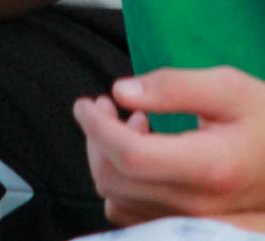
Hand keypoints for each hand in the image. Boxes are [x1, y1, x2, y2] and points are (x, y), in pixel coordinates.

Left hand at [76, 67, 264, 226]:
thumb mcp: (228, 87)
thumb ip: (172, 86)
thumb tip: (120, 91)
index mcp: (208, 166)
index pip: (130, 155)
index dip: (97, 127)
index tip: (85, 102)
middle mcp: (197, 206)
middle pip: (115, 179)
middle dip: (97, 137)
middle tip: (108, 103)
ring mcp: (193, 225)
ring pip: (117, 200)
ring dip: (108, 158)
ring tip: (132, 123)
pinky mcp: (188, 231)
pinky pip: (131, 215)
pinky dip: (122, 183)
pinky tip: (143, 154)